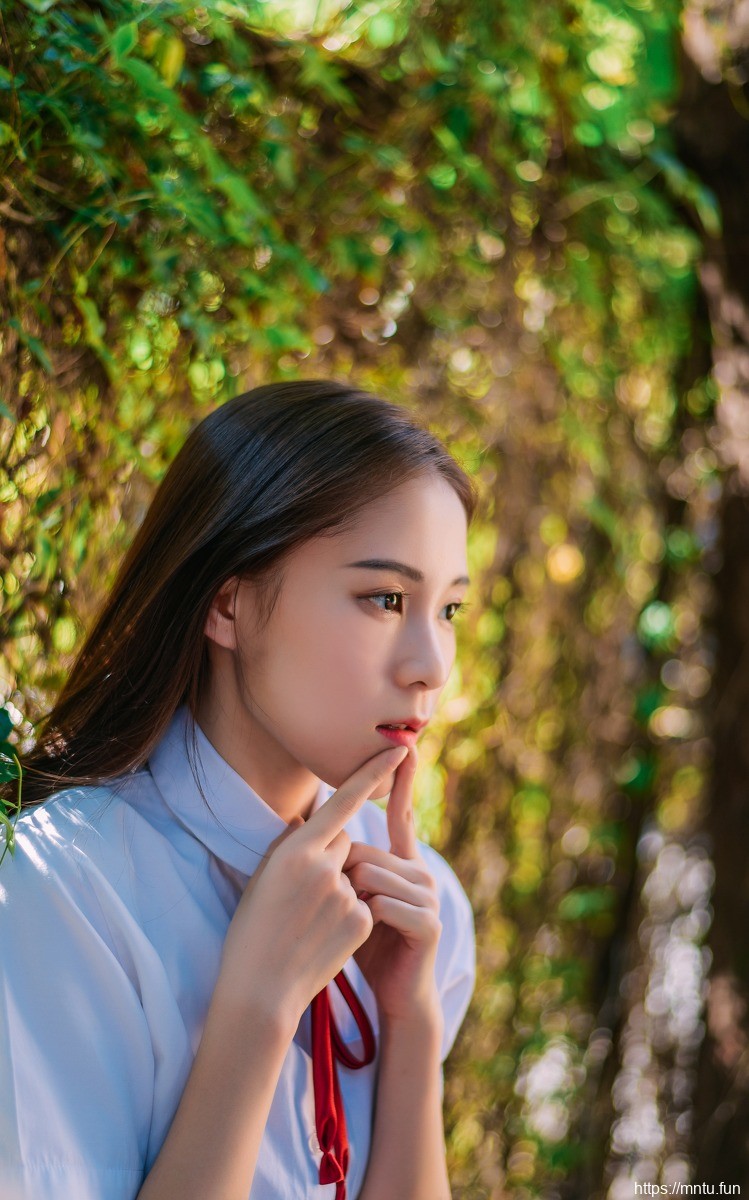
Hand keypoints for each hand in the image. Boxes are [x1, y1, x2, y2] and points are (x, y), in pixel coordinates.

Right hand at [214, 745, 408, 1028]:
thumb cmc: (253, 929)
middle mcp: (323, 866)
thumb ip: (290, 843)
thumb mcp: (263, 877)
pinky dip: (349, 917)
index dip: (372, 773)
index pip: (341, 802)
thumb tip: (310, 819)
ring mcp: (344, 894)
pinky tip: (324, 938)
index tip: (397, 749)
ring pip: (354, 877)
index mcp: (295, 850)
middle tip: (303, 896)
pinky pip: (362, 905)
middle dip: (332, 859)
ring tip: (308, 923)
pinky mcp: (361, 921)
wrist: (260, 989)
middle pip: (344, 844)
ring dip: (340, 891)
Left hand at [345, 748, 443, 1025]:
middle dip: (341, 879)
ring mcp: (429, 897)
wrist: (397, 997)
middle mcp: (421, 873)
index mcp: (403, 864)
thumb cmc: (366, 947)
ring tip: (357, 926)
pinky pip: (380, 903)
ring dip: (350, 900)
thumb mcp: (350, 900)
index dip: (403, 779)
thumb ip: (339, 864)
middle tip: (346, 913)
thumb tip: (303, 822)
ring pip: (369, 874)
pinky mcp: (428, 922)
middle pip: (364, 851)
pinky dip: (364, 919)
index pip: (401, 814)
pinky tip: (370, 935)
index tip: (406, 745)